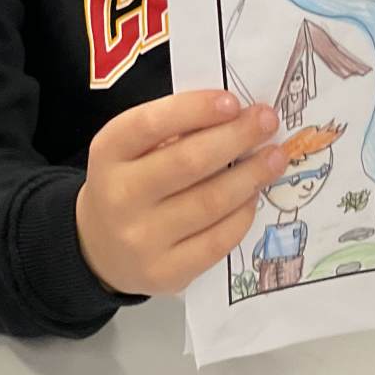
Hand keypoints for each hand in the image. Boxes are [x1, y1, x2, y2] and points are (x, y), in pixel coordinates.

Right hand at [76, 92, 286, 297]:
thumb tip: (237, 116)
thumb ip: (172, 129)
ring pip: (210, 202)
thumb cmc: (130, 182)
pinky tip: (253, 196)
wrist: (100, 247)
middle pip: (188, 162)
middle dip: (236, 137)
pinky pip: (217, 241)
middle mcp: (119, 196)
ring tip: (274, 157)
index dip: (195, 110)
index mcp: (108, 153)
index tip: (233, 101)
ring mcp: (141, 239)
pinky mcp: (165, 272)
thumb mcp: (133, 148)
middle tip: (268, 121)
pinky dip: (242, 215)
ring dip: (250, 176)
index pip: (150, 125)